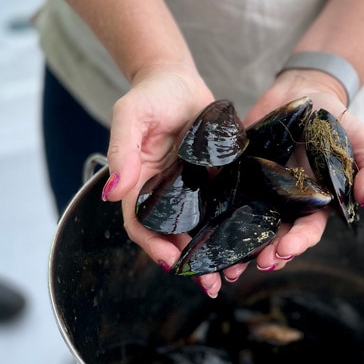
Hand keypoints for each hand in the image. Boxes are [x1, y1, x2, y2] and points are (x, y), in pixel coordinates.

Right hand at [100, 65, 220, 287]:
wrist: (178, 79)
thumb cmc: (150, 95)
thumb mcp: (129, 116)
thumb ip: (122, 150)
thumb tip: (113, 191)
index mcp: (140, 184)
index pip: (141, 225)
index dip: (154, 246)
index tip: (172, 261)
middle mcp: (165, 194)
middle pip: (172, 236)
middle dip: (189, 263)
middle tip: (210, 284)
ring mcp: (191, 189)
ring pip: (200, 229)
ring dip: (213, 253)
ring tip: (233, 273)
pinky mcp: (215, 180)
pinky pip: (223, 208)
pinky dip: (232, 227)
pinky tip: (251, 242)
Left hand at [221, 68, 363, 282]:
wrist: (301, 93)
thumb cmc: (335, 119)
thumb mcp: (360, 138)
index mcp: (316, 203)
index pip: (308, 230)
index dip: (298, 242)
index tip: (286, 250)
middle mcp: (286, 205)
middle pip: (276, 237)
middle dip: (268, 254)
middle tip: (258, 262)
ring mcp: (260, 193)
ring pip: (249, 229)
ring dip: (240, 251)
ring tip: (229, 267)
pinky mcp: (237, 179)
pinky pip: (225, 203)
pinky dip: (217, 221)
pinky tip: (207, 234)